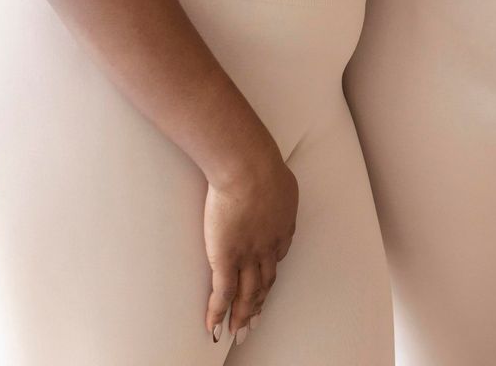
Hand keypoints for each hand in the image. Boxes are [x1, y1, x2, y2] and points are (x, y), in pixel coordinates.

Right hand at [202, 158, 298, 343]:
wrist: (248, 168)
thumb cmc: (262, 164)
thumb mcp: (278, 178)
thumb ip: (277, 190)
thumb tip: (275, 187)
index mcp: (281, 228)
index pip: (276, 258)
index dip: (269, 273)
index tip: (265, 283)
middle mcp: (268, 247)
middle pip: (265, 282)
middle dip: (259, 303)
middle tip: (254, 321)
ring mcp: (248, 255)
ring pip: (247, 293)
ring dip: (243, 315)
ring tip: (238, 332)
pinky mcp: (226, 258)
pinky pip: (222, 293)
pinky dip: (218, 314)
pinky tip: (214, 328)